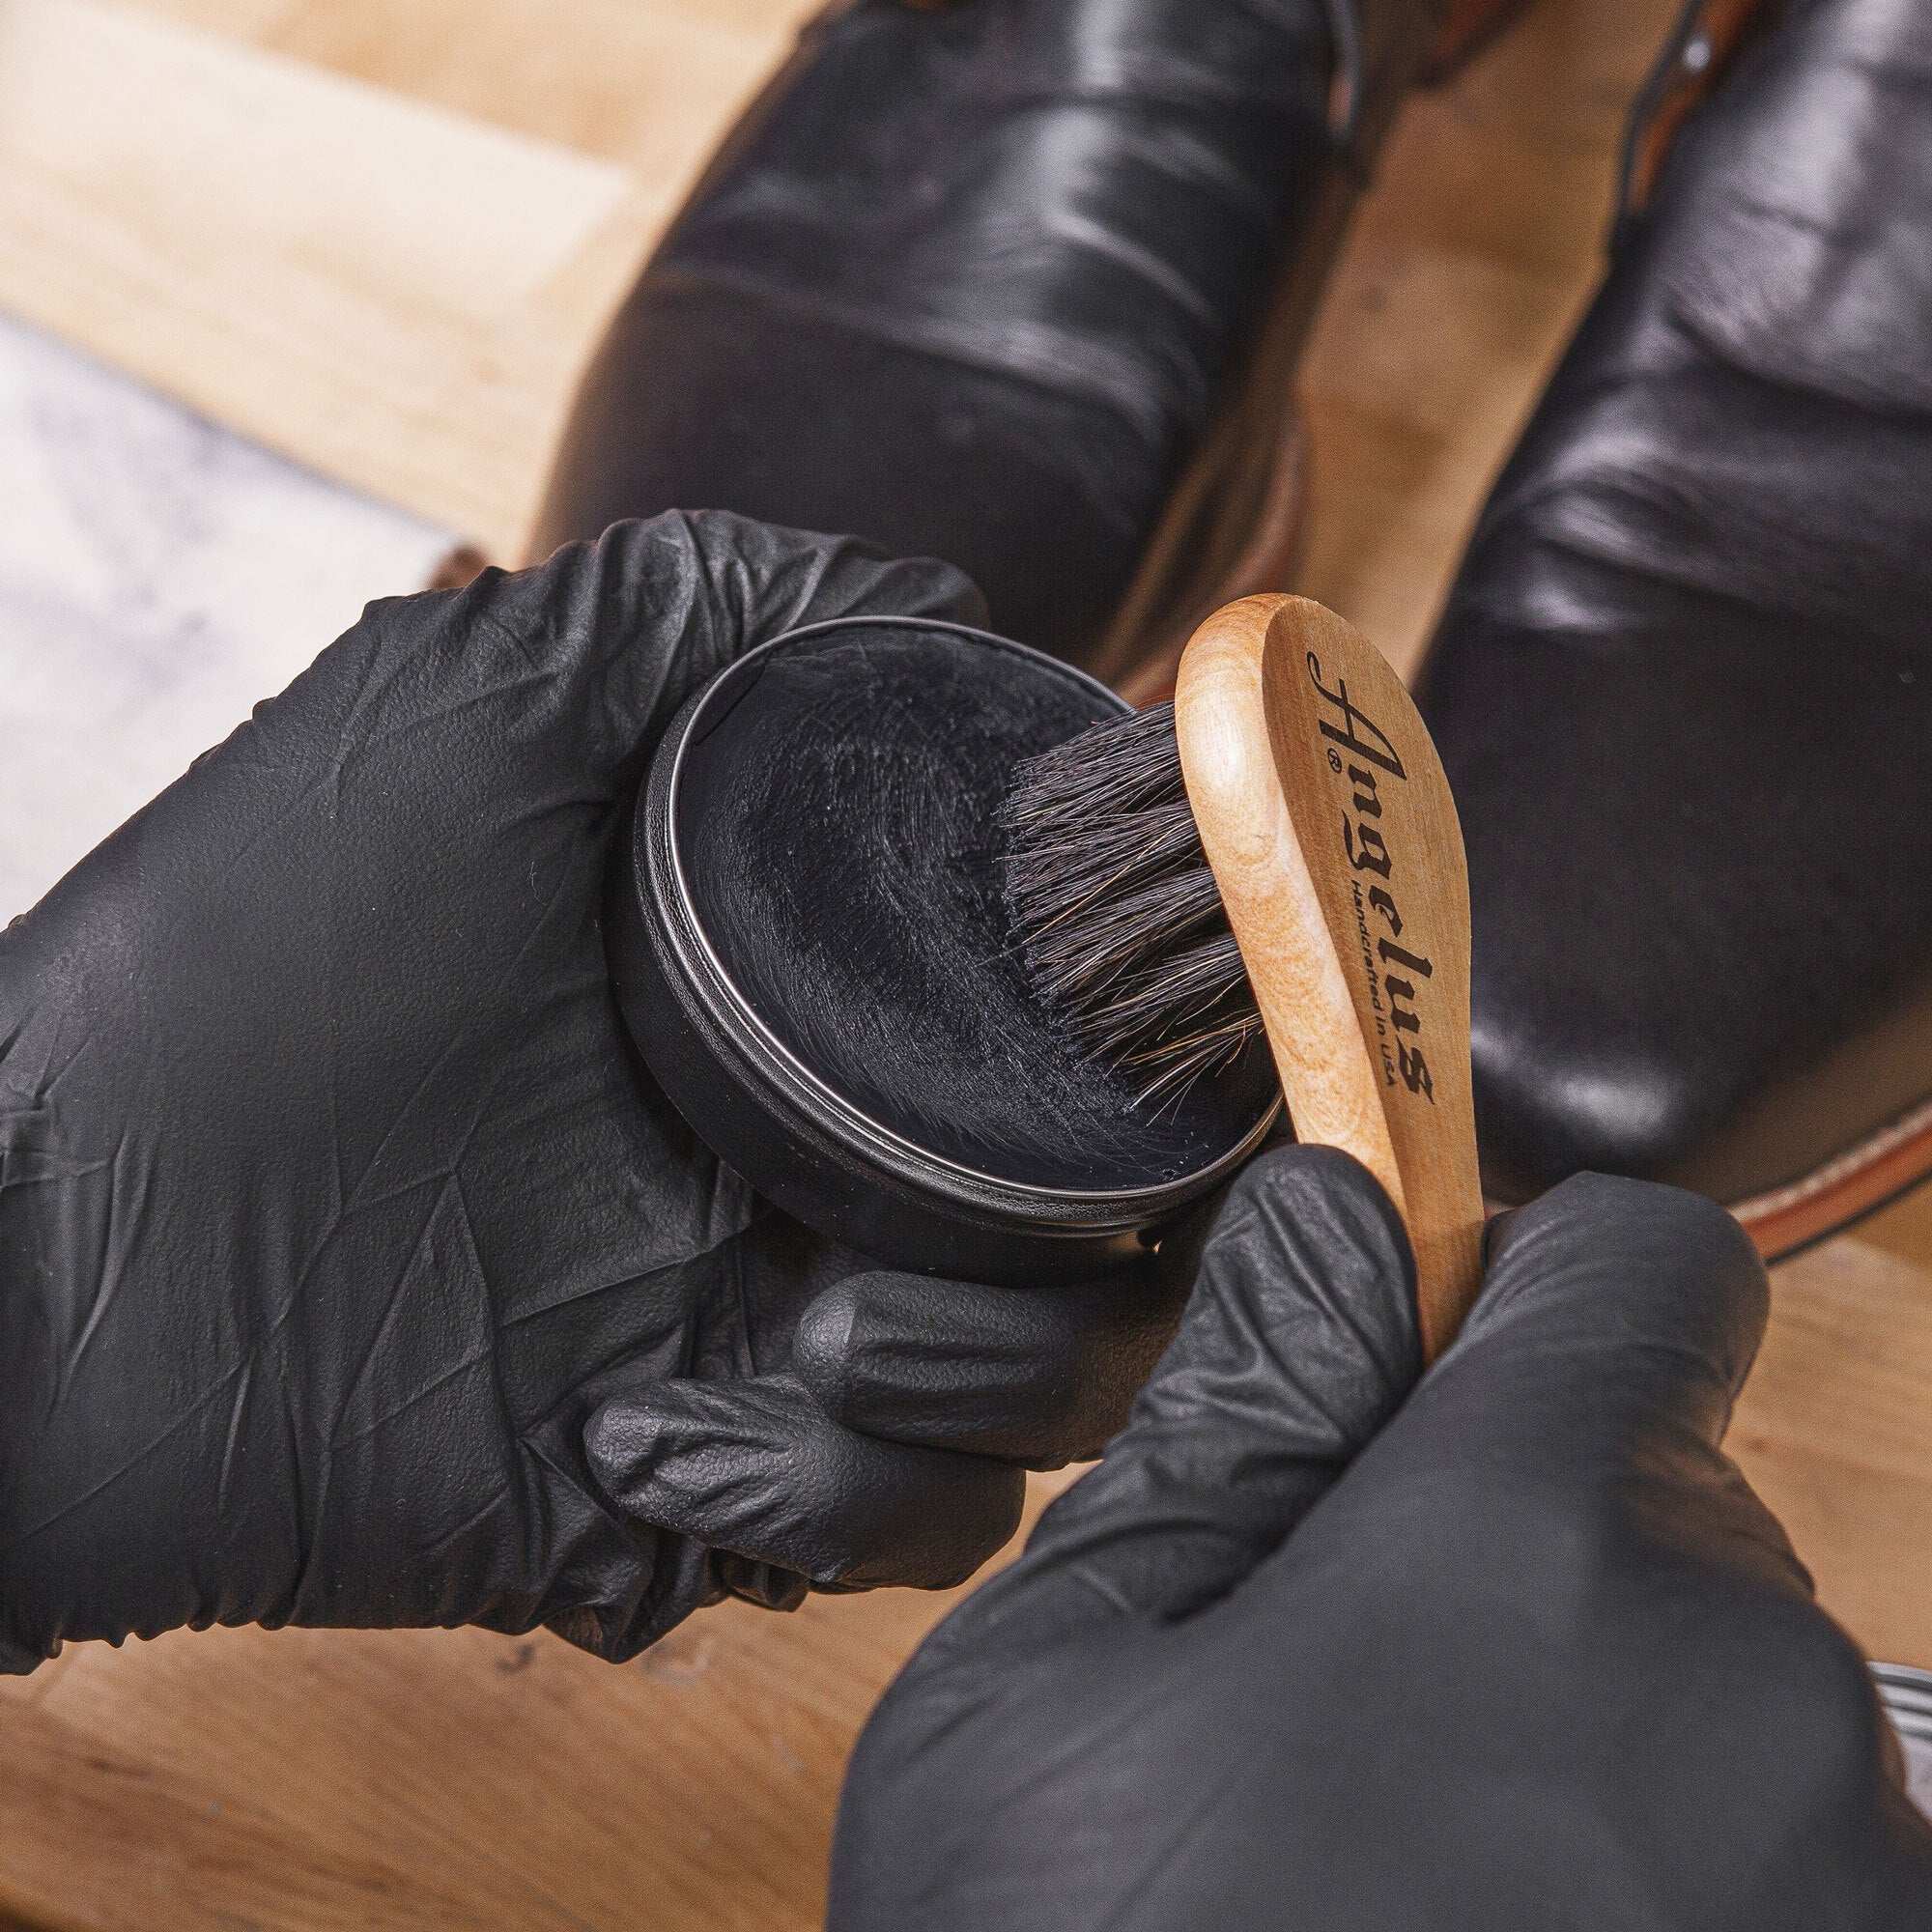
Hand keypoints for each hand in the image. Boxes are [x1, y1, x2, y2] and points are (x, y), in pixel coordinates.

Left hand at [0, 513, 1181, 1670]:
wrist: (42, 1256)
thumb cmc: (236, 961)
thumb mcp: (466, 717)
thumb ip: (686, 608)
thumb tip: (933, 599)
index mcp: (797, 1016)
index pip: (1054, 1048)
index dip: (1143, 1049)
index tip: (1136, 1018)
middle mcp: (809, 1177)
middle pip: (1104, 1251)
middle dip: (1107, 1254)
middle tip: (972, 1211)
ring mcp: (758, 1344)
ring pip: (1032, 1412)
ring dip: (976, 1378)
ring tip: (802, 1328)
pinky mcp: (692, 1500)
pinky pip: (883, 1535)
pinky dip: (820, 1496)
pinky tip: (642, 1426)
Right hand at [832, 1148, 1931, 1929]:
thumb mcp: (1052, 1691)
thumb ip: (1231, 1419)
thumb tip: (1339, 1224)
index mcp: (1528, 1556)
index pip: (1642, 1262)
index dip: (1529, 1272)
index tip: (1426, 1353)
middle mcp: (1756, 1702)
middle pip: (1656, 1479)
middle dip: (1511, 1529)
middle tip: (1327, 1694)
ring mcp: (1845, 1878)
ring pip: (1710, 1673)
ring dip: (1574, 1710)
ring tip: (1395, 1866)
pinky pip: (1762, 1837)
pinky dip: (1644, 1857)